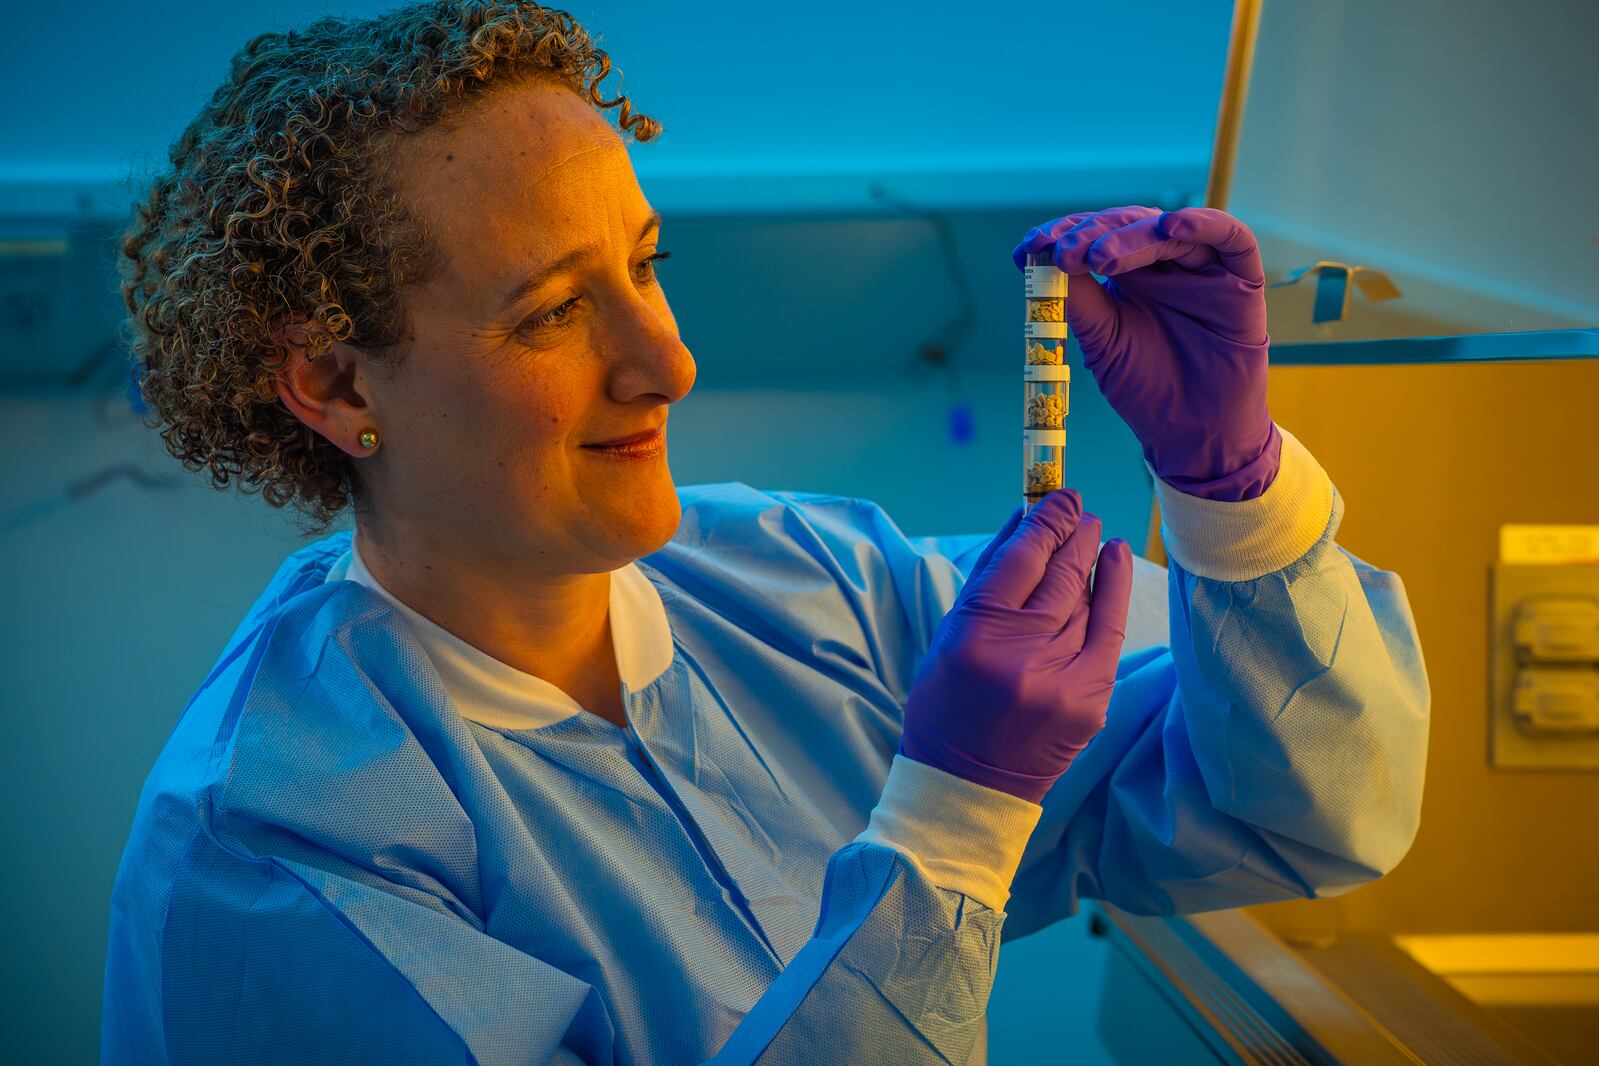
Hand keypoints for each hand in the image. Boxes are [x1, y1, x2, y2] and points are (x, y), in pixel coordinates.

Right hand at [900, 490, 1132, 803]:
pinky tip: (1115, 557)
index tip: (1057, 496)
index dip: (1044, 521)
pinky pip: (1109, 628)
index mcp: (975, 635)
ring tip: (1091, 533)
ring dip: (1089, 558)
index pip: (1020, 559)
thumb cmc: (949, 704)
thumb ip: (988, 578)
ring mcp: (1061, 677)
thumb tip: (1023, 519)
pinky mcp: (1090, 698)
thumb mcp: (950, 635)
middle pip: (1059, 573)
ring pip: (1084, 598)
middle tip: (1079, 507)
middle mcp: (1021, 653)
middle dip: (1072, 531)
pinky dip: (1114, 588)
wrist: (969, 783)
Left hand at [1012, 206, 1279, 501]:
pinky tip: (1172, 225)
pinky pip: (1232, 238)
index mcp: (1128, 275)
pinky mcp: (1242, 278)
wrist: (1190, 433)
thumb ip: (1081, 302)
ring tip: (1101, 255)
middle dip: (1091, 234)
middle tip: (1064, 252)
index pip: (1094, 238)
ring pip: (1168, 230)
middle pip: (1126, 226)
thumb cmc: (1146, 388)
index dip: (1062, 235)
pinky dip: (1204, 223)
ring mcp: (1202, 267)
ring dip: (1131, 234)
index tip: (1029, 248)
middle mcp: (1164, 264)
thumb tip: (1045, 263)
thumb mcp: (1103, 343)